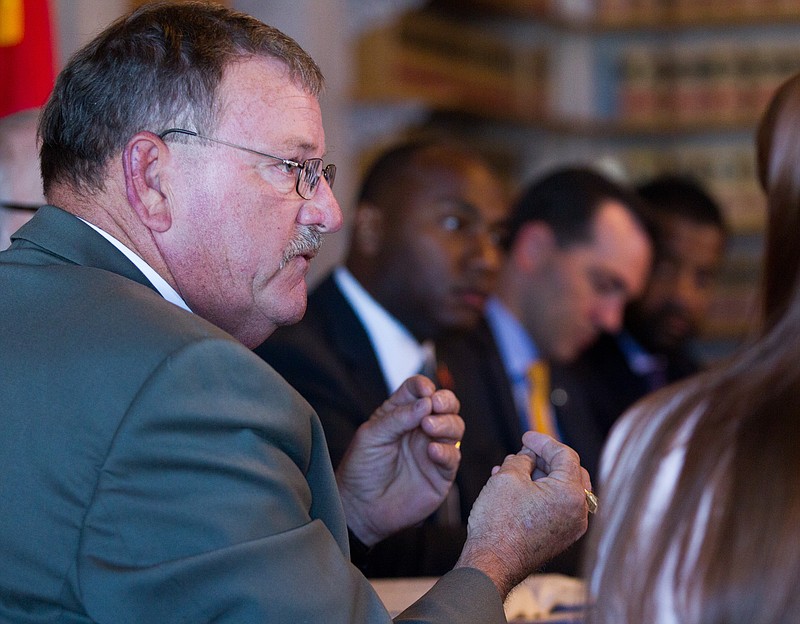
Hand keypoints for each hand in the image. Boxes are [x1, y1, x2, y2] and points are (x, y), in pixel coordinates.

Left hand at [336, 374, 463, 545]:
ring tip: (429, 427)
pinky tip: (432, 451)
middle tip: (435, 404)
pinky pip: (453, 457)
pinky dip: (446, 451)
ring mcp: (433, 450)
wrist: (361, 508)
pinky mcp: (442, 474)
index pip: (418, 391)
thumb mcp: (371, 436)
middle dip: (445, 400)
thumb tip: (425, 403)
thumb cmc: (362, 469)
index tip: (424, 390)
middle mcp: (421, 429)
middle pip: (445, 405)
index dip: (423, 386)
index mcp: (401, 414)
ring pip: (455, 427)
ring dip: (446, 423)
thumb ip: (397, 418)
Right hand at [455, 432, 590, 598]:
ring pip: (561, 489)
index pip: (564, 455)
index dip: (543, 442)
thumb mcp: (507, 477)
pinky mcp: (560, 538)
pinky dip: (540, 494)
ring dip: (539, 476)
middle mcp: (579, 512)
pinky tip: (516, 488)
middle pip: (568, 472)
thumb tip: (528, 456)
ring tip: (512, 469)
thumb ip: (522, 459)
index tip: (525, 436)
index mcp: (571, 493)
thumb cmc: (499, 523)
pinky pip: (556, 506)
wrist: (492, 564)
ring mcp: (571, 528)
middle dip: (545, 459)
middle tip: (524, 451)